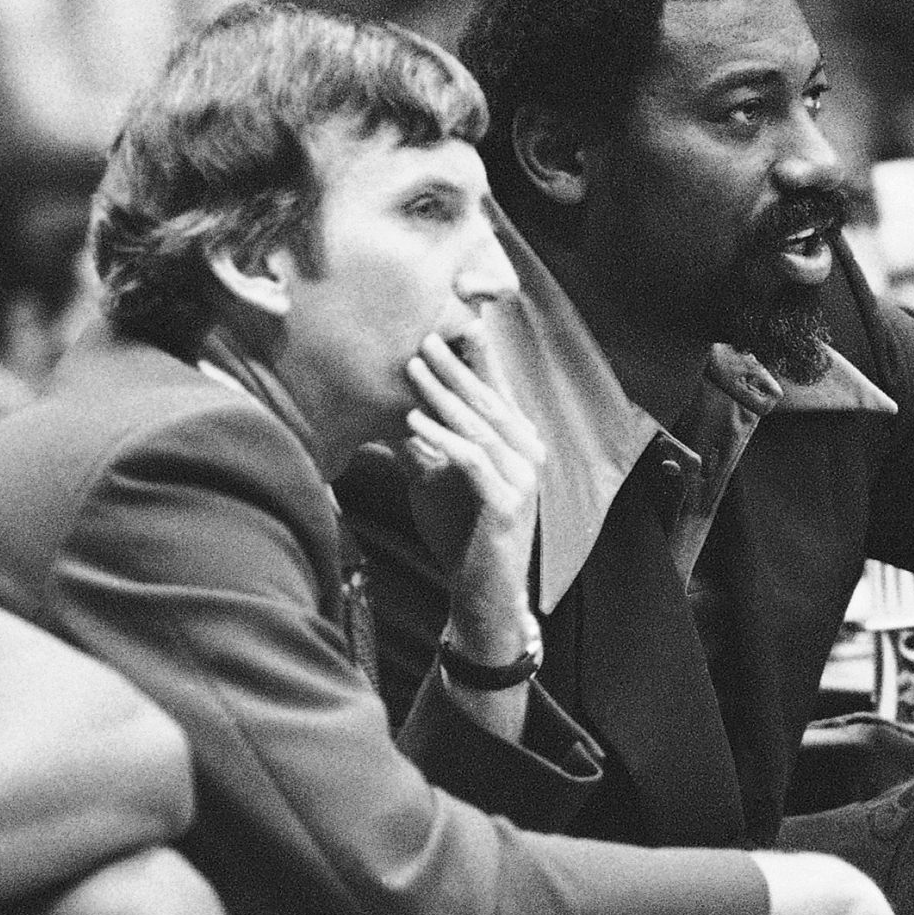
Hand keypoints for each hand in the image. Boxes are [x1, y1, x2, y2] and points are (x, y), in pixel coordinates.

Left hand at [400, 328, 545, 663]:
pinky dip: (444, 439)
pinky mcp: (507, 505)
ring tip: (413, 369)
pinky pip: (473, 462)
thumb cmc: (461, 533)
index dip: (474, 356)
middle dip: (454, 367)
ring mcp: (522, 479)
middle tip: (424, 336)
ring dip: (444, 396)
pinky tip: (414, 422)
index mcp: (516, 442)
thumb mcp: (433, 478)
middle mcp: (527, 453)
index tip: (447, 322)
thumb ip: (419, 444)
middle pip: (487, 400)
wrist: (482, 592)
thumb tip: (385, 410)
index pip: (495, 389)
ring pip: (480, 426)